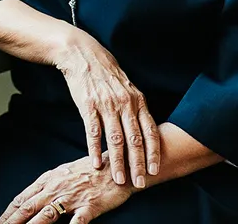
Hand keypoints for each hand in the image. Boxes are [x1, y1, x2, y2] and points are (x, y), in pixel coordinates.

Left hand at [0, 156, 133, 223]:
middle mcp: (57, 188)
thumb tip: (30, 198)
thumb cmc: (89, 171)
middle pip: (29, 206)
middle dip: (12, 220)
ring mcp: (73, 197)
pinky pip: (78, 220)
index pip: (23, 197)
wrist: (116, 166)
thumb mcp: (63, 174)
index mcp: (49, 180)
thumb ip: (47, 186)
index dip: (9, 211)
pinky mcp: (90, 205)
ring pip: (47, 214)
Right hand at [55, 30, 159, 187]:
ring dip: (117, 162)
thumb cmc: (106, 73)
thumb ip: (136, 107)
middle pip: (134, 139)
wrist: (82, 54)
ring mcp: (106, 104)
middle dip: (138, 164)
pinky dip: (95, 149)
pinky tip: (96, 162)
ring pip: (115, 139)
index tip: (154, 171)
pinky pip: (93, 132)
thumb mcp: (127, 87)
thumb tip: (145, 131)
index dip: (153, 152)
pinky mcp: (88, 105)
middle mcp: (124, 103)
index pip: (150, 131)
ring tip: (119, 179)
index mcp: (137, 100)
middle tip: (139, 183)